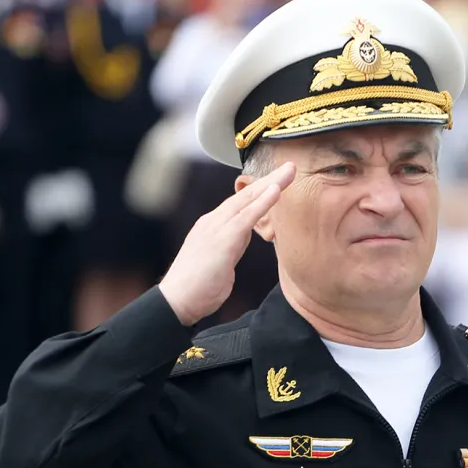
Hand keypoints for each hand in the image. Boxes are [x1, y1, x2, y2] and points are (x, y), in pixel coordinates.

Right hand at [159, 162, 295, 324]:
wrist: (176, 301)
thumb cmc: (197, 287)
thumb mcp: (220, 260)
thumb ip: (232, 245)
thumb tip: (243, 236)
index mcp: (213, 226)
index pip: (240, 203)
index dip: (261, 190)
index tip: (279, 180)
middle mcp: (213, 222)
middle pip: (246, 195)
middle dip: (269, 180)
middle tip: (291, 166)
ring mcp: (216, 228)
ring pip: (247, 200)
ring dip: (271, 184)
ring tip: (289, 171)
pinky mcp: (222, 240)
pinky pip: (247, 217)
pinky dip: (263, 202)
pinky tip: (276, 190)